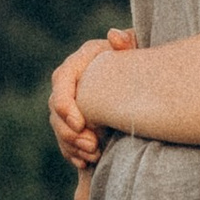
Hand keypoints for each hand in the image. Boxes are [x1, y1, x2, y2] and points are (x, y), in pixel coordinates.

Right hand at [50, 29, 135, 170]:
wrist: (143, 78)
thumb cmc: (139, 60)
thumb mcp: (136, 49)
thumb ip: (128, 41)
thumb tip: (115, 37)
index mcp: (80, 62)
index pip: (61, 81)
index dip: (65, 104)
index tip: (79, 123)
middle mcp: (70, 84)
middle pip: (56, 110)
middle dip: (69, 132)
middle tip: (92, 145)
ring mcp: (71, 105)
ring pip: (60, 129)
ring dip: (73, 145)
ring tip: (94, 154)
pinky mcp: (76, 123)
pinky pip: (67, 141)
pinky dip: (74, 153)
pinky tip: (86, 162)